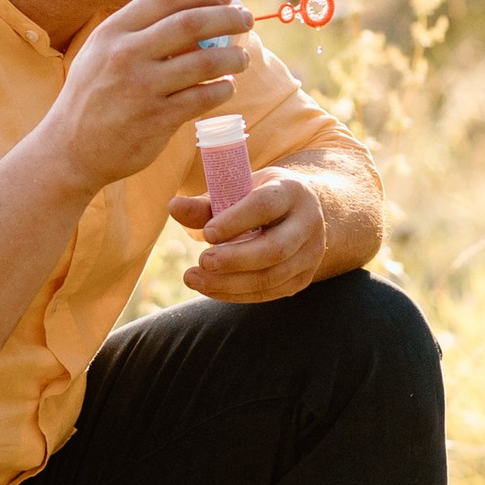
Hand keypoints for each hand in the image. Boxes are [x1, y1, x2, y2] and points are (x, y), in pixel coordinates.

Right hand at [41, 0, 252, 196]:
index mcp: (112, 32)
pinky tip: (226, 87)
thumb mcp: (100, 53)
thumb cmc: (92, 97)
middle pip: (191, 23)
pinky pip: (202, 98)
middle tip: (246, 19)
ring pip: (204, 62)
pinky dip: (222, 89)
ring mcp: (141, 88)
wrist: (69, 150)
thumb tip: (192, 14)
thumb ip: (137, 33)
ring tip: (242, 58)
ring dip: (233, 57)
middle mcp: (125, 55)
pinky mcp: (156, 120)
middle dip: (227, 17)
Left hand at [180, 171, 330, 303]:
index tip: (207, 233)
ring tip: (194, 279)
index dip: (236, 220)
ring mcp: (311, 253)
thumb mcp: (239, 191)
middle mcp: (308, 222)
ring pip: (273, 276)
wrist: (302, 212)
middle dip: (235, 260)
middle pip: (275, 249)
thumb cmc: (260, 198)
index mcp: (291, 191)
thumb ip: (206, 203)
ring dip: (230, 283)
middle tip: (200, 262)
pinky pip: (271, 292)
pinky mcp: (304, 277)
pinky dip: (238, 294)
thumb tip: (173, 207)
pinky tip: (211, 288)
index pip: (266, 205)